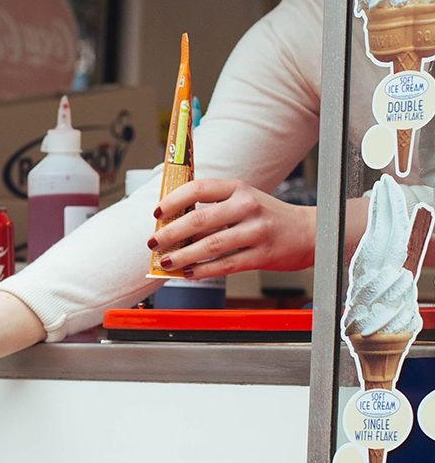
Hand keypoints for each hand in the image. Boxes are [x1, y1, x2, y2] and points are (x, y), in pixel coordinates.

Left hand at [149, 180, 315, 277]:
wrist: (310, 232)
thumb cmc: (267, 217)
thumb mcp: (243, 201)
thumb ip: (213, 208)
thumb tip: (173, 224)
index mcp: (238, 189)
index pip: (199, 189)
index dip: (173, 200)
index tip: (157, 213)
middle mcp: (247, 206)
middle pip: (200, 220)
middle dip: (170, 233)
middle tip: (153, 243)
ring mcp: (256, 231)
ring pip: (211, 245)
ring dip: (183, 256)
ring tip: (166, 262)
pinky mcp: (263, 255)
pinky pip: (226, 264)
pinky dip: (203, 271)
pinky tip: (189, 273)